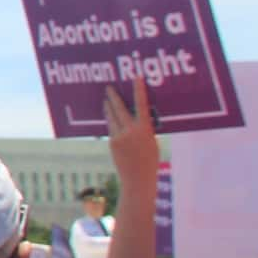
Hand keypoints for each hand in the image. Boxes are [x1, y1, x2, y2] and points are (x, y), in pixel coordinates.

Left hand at [104, 77, 159, 192]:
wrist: (138, 179)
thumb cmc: (150, 160)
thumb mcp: (152, 141)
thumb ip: (143, 128)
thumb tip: (135, 117)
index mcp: (145, 129)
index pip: (142, 105)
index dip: (138, 90)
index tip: (136, 78)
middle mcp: (130, 131)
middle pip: (119, 108)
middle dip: (113, 97)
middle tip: (108, 87)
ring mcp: (119, 136)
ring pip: (112, 118)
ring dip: (108, 108)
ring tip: (106, 100)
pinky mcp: (112, 142)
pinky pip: (111, 129)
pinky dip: (111, 123)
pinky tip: (110, 120)